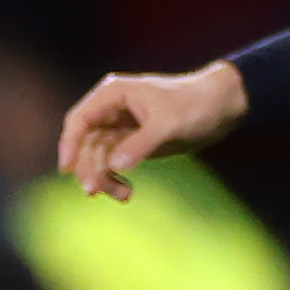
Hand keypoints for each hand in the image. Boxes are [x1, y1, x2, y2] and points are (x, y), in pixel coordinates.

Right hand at [56, 61, 244, 201]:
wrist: (221, 107)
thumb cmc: (195, 105)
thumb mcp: (168, 124)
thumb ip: (140, 144)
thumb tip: (114, 166)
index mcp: (113, 94)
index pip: (79, 119)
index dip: (69, 144)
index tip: (67, 168)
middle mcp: (111, 110)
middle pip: (85, 143)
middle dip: (89, 168)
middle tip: (95, 192)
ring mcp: (120, 128)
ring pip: (97, 158)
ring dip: (104, 178)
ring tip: (124, 194)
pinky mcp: (132, 143)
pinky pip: (112, 165)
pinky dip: (115, 179)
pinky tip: (128, 192)